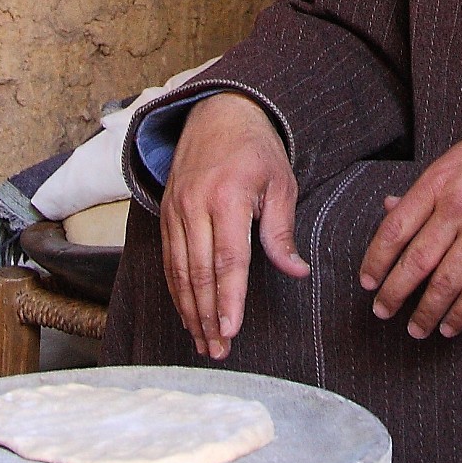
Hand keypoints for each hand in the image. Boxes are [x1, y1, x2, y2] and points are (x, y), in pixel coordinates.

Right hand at [160, 92, 308, 359]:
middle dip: (207, 315)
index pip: (227, 259)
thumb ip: (282, 231)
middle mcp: (195, 205)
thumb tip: (297, 272)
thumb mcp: (281, 183)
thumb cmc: (257, 150)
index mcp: (227, 197)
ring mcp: (175, 209)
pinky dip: (176, 290)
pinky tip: (187, 313)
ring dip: (190, 310)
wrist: (217, 113)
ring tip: (203, 342)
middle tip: (218, 350)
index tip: (231, 330)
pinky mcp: (165, 213)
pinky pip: (168, 259)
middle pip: (199, 272)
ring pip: (179, 271)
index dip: (228, 298)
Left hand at [358, 107, 461, 341]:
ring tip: (416, 328)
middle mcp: (458, 206)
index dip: (376, 259)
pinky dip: (461, 313)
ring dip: (426, 312)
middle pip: (415, 260)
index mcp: (440, 180)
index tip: (368, 280)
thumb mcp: (459, 157)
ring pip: (445, 282)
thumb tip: (390, 207)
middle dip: (394, 292)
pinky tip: (450, 326)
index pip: (395, 227)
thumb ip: (425, 188)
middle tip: (382, 310)